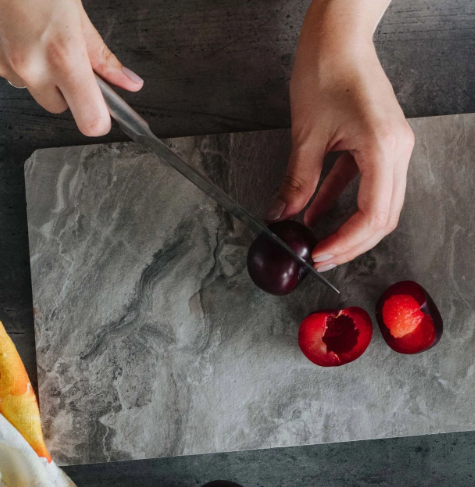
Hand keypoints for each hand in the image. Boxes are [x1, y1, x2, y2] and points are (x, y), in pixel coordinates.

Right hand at [0, 0, 142, 136]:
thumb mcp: (74, 7)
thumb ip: (99, 52)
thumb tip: (127, 81)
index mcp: (61, 53)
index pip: (90, 119)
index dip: (98, 118)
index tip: (102, 111)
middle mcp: (28, 66)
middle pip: (57, 106)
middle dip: (64, 87)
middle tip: (61, 50)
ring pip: (27, 86)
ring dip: (33, 69)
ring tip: (29, 27)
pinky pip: (1, 68)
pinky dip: (8, 53)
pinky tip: (8, 23)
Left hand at [268, 0, 413, 271]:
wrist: (338, 36)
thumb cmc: (327, 72)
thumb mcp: (306, 135)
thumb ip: (297, 182)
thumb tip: (281, 216)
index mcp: (384, 149)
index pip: (372, 216)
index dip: (345, 243)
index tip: (318, 256)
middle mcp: (397, 151)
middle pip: (383, 218)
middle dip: (351, 245)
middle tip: (318, 260)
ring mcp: (392, 147)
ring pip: (378, 205)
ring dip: (348, 228)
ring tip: (317, 244)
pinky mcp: (379, 143)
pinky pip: (364, 184)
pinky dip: (341, 202)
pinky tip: (313, 214)